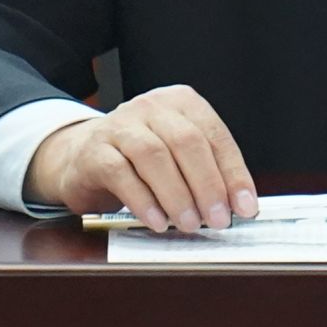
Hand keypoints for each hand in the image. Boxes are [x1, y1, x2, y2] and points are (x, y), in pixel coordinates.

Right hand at [23, 84, 257, 229]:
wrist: (81, 157)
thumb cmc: (139, 159)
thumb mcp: (177, 156)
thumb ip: (206, 172)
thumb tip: (239, 205)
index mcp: (181, 102)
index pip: (215, 135)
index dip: (233, 173)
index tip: (245, 206)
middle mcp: (151, 107)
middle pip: (187, 142)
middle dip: (208, 185)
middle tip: (218, 219)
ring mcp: (120, 125)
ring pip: (154, 156)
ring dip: (177, 195)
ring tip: (190, 224)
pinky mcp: (94, 150)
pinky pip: (121, 174)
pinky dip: (144, 201)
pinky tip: (158, 221)